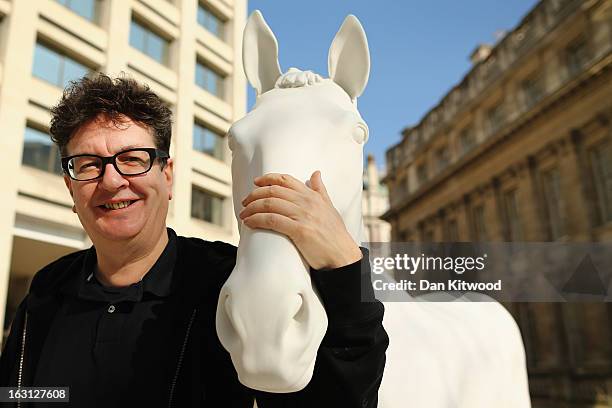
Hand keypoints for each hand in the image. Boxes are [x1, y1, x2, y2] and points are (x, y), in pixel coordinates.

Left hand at [239, 171, 362, 269]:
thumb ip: (320, 190)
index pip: (286, 180)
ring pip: (270, 204)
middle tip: (245, 202)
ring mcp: (303, 215)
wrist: (342, 255)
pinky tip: (249, 222)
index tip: (256, 183)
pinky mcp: (299, 230)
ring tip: (243, 214)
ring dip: (252, 208)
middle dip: (255, 195)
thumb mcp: (329, 206)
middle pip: (274, 191)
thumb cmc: (335, 233)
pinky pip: (272, 220)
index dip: (268, 179)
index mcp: (312, 195)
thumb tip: (316, 173)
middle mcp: (307, 202)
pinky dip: (257, 220)